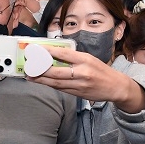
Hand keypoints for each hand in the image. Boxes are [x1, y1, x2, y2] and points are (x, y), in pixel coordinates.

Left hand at [27, 47, 144, 113]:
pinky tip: (42, 82)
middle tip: (29, 66)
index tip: (37, 49)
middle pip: (56, 72)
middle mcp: (82, 72)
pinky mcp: (78, 94)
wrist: (116, 87)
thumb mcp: (89, 59)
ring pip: (56, 82)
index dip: (49, 52)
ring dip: (41, 80)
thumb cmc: (101, 70)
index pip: (64, 54)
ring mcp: (79, 84)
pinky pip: (61, 89)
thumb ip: (73, 58)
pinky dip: (50, 85)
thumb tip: (54, 55)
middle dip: (40, 69)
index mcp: (85, 60)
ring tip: (30, 76)